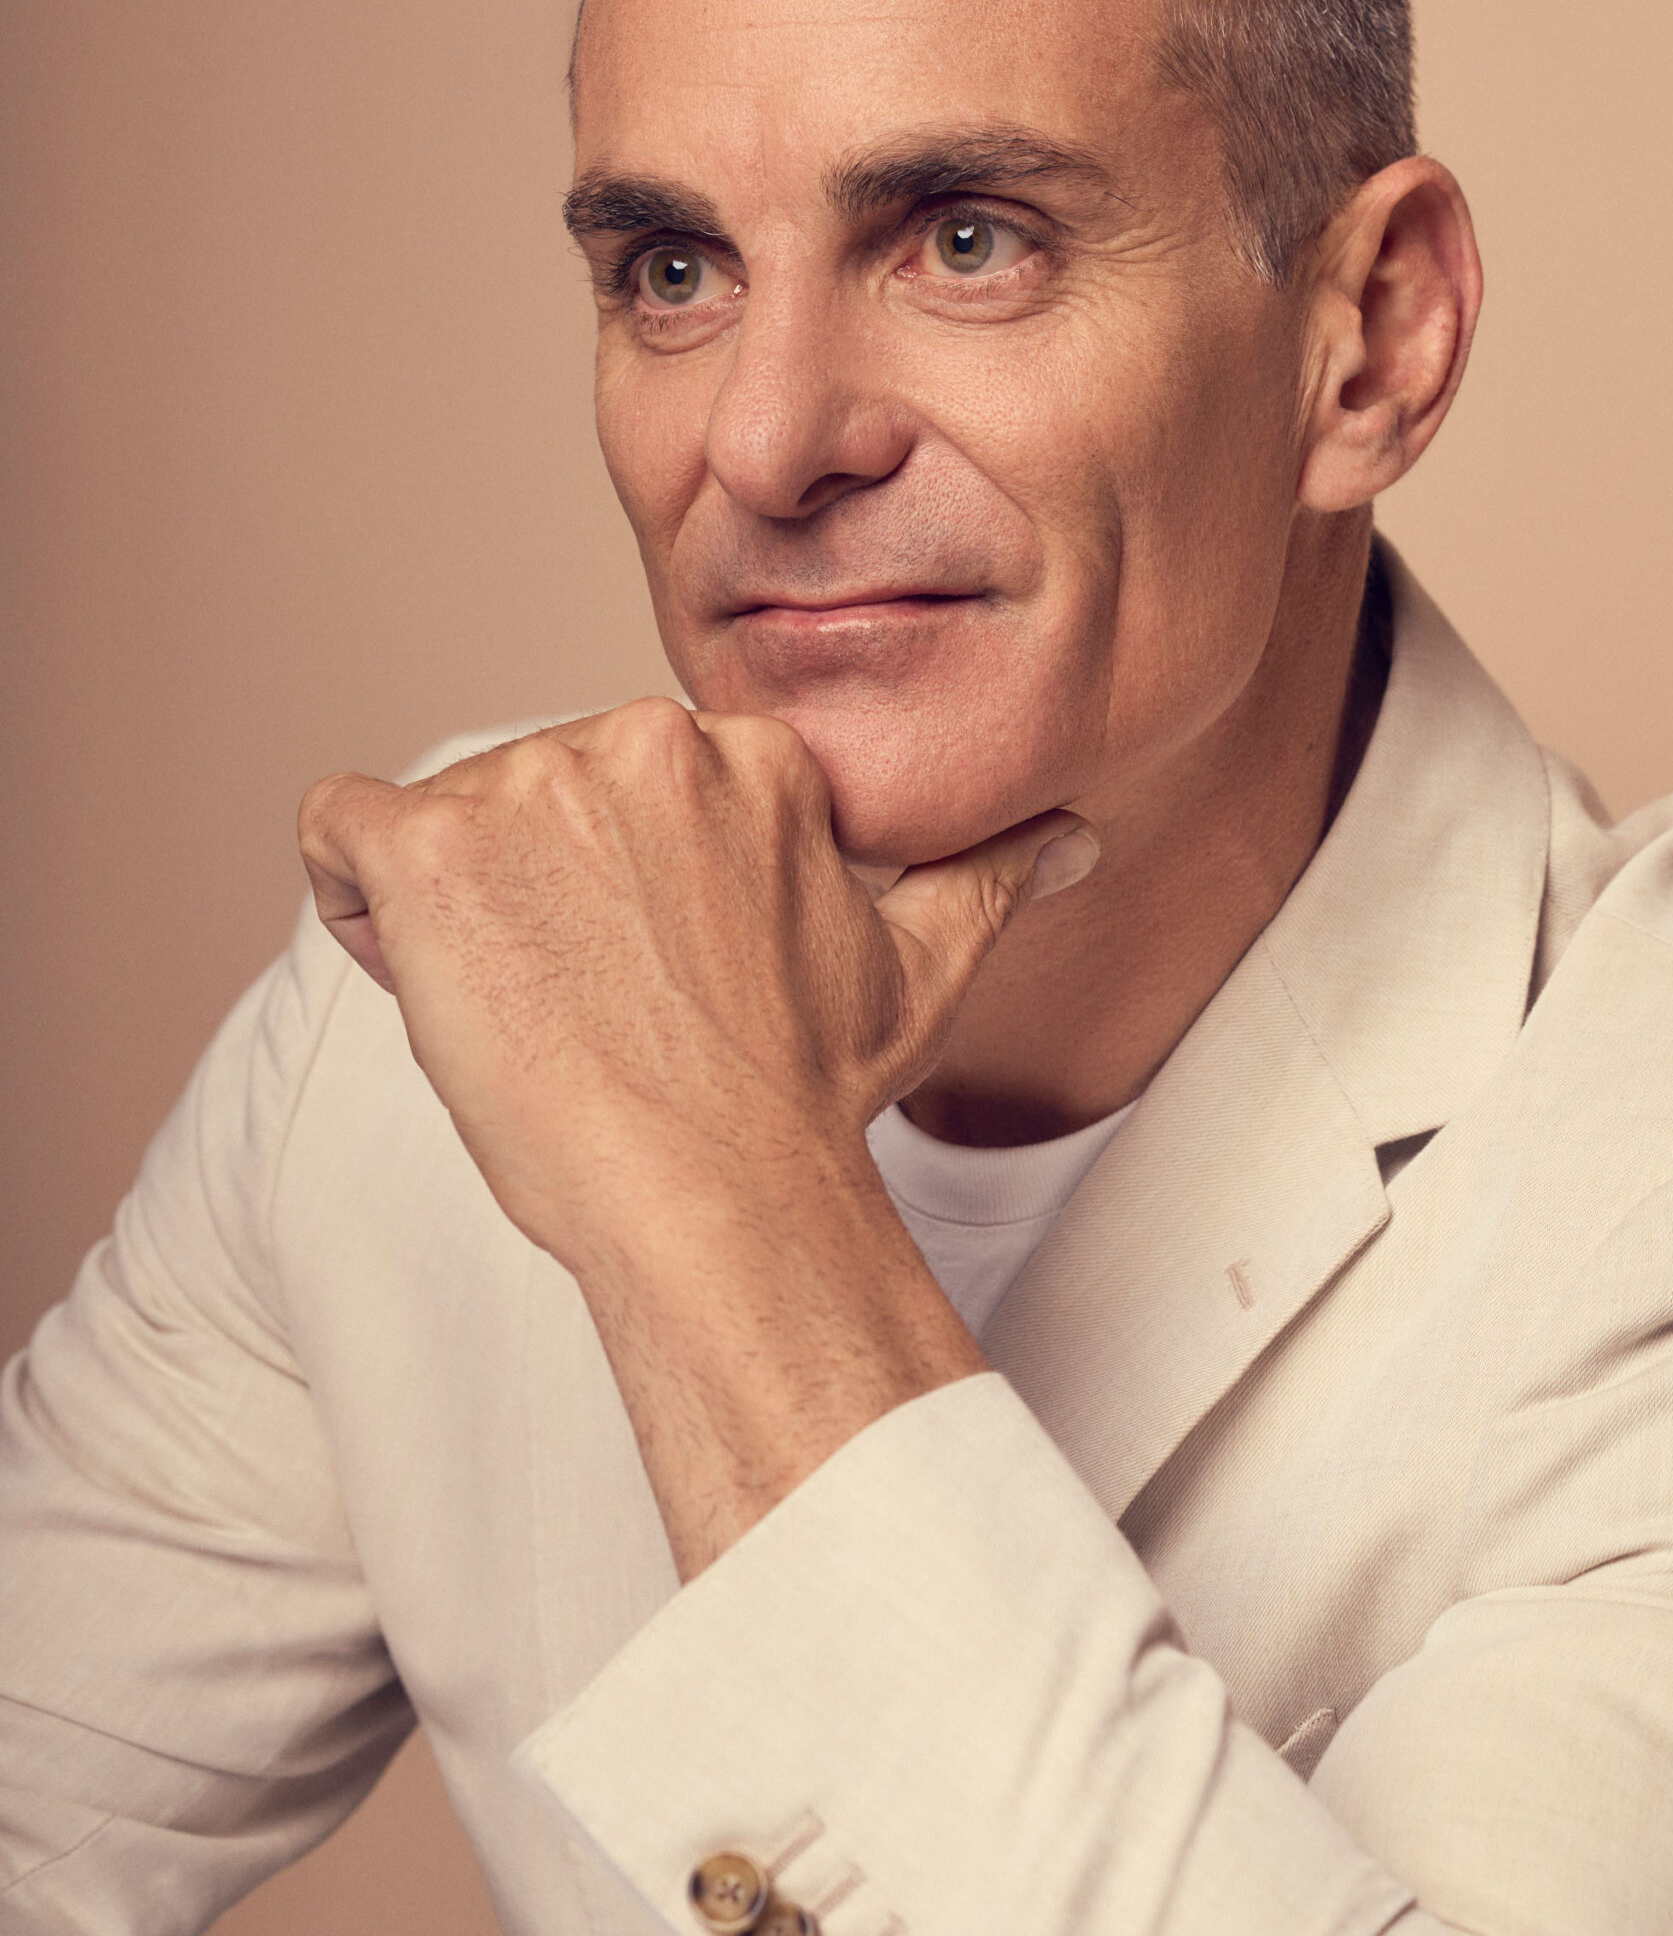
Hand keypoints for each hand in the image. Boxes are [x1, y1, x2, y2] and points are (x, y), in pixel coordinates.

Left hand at [297, 698, 1098, 1569]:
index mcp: (746, 751)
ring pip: (443, 816)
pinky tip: (415, 967)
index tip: (644, 967)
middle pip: (533, 789)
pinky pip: (334, 822)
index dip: (615, 877)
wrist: (720, 1197)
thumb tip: (1075, 837)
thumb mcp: (921, 967)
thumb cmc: (807, 1095)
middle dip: (536, 885)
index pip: (628, 780)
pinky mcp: (430, 849)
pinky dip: (348, 892)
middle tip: (587, 998)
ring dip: (459, 908)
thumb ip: (987, 876)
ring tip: (527, 1010)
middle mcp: (641, 738)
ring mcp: (531, 786)